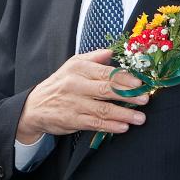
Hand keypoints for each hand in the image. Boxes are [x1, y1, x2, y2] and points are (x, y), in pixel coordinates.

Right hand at [15, 48, 148, 142]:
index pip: (106, 72)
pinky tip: (123, 127)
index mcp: (79, 68)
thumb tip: (112, 51)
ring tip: (140, 118)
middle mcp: (76, 84)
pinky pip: (95, 123)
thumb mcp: (73, 65)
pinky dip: (111, 126)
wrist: (34, 106)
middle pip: (107, 90)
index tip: (140, 83)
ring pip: (103, 109)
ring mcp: (74, 103)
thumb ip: (94, 57)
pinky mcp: (72, 120)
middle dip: (129, 95)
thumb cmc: (59, 84)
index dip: (125, 78)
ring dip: (124, 114)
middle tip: (145, 99)